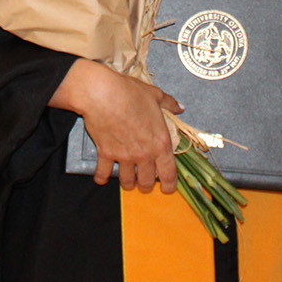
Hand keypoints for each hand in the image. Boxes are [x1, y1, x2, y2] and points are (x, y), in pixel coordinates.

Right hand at [51, 60, 180, 193]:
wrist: (103, 94)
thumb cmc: (131, 93)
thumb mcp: (155, 95)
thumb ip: (169, 104)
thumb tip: (179, 106)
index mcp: (160, 142)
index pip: (169, 173)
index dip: (170, 185)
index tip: (168, 188)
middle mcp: (144, 154)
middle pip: (147, 182)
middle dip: (146, 185)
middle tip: (144, 183)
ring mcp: (124, 156)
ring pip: (127, 181)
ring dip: (128, 183)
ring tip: (127, 182)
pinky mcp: (106, 154)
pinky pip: (103, 173)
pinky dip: (101, 177)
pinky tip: (101, 178)